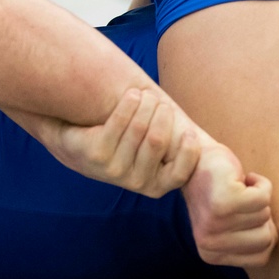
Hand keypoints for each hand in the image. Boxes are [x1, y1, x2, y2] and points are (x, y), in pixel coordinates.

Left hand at [32, 88, 200, 196]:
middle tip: (159, 101)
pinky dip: (127, 106)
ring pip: (138, 130)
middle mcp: (136, 182)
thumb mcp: (147, 153)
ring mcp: (114, 170)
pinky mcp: (96, 155)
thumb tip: (203, 134)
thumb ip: (171, 147)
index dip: (187, 153)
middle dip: (161, 115)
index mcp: (155, 185)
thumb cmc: (121, 145)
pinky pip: (117, 124)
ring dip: (145, 106)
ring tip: (144, 94)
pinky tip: (132, 95)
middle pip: (157, 141)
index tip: (188, 132)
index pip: (179, 174)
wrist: (75, 144)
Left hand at [182, 143, 276, 266]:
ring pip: (266, 216)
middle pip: (267, 239)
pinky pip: (264, 197)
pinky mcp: (225, 200)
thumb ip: (248, 245)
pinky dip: (261, 184)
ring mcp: (215, 222)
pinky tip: (241, 178)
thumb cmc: (218, 192)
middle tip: (238, 201)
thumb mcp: (232, 229)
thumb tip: (277, 252)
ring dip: (256, 198)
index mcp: (210, 254)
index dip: (261, 232)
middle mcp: (208, 242)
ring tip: (235, 189)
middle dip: (260, 216)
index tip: (240, 216)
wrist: (195, 157)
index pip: (261, 258)